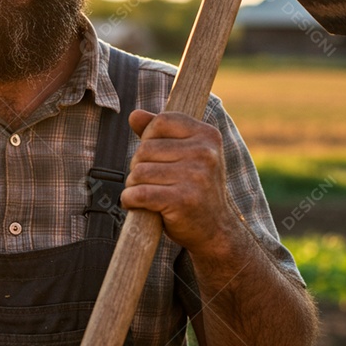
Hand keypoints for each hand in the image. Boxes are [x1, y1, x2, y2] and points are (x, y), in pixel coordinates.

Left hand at [121, 110, 236, 260]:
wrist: (216, 231)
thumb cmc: (195, 189)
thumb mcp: (186, 155)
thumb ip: (160, 133)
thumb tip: (134, 114)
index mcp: (208, 135)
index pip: (161, 121)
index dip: (148, 137)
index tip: (155, 156)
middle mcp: (205, 153)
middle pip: (145, 148)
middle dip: (139, 166)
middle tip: (152, 181)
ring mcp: (195, 177)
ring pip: (139, 171)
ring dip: (134, 185)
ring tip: (148, 194)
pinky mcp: (182, 200)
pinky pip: (139, 193)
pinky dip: (130, 200)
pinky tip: (136, 204)